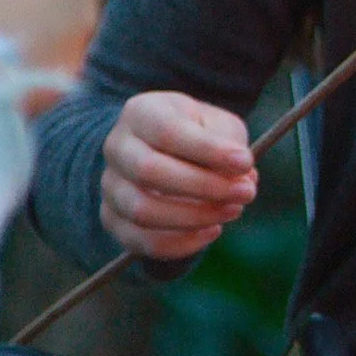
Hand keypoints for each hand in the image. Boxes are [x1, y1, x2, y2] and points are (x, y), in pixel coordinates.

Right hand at [101, 90, 258, 258]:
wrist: (163, 147)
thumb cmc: (198, 131)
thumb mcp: (217, 123)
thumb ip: (228, 144)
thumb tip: (241, 178)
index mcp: (141, 113)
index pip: (168, 132)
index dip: (208, 150)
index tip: (246, 161)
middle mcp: (117, 148)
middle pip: (149, 172)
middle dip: (204, 187)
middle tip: (246, 192)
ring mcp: (110, 186)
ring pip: (141, 210)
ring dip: (194, 217)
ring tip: (233, 210)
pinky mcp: (112, 219)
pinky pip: (139, 240)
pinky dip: (180, 243)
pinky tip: (213, 230)